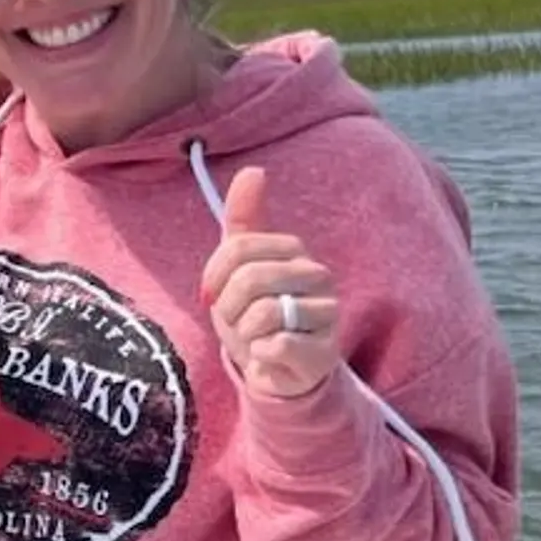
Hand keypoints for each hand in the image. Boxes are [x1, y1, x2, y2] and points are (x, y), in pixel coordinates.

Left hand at [201, 165, 341, 399]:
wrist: (278, 370)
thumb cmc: (257, 315)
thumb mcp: (240, 267)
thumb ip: (242, 219)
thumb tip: (253, 171)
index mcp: (294, 250)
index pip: (236, 248)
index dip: (214, 277)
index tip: (214, 295)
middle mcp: (318, 275)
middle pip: (248, 279)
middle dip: (229, 308)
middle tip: (238, 322)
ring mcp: (326, 313)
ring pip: (261, 314)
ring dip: (244, 334)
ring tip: (255, 339)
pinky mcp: (324, 351)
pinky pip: (274, 346)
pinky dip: (260, 355)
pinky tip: (269, 355)